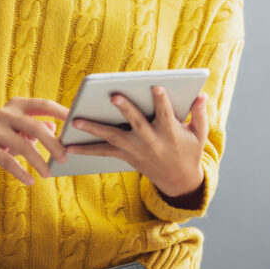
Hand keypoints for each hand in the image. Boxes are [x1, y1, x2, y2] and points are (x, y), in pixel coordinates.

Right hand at [0, 96, 69, 185]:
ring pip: (22, 145)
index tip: (77, 122)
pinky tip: (30, 180)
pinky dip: (21, 172)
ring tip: (49, 174)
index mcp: (18, 105)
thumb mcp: (22, 129)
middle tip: (65, 158)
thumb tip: (56, 129)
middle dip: (52, 144)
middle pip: (34, 126)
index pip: (44, 105)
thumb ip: (39, 127)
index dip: (61, 113)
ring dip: (38, 161)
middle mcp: (5, 113)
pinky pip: (7, 161)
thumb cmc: (6, 136)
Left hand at [65, 87, 208, 197]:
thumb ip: (200, 114)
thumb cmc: (189, 151)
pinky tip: (68, 146)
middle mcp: (151, 142)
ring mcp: (136, 149)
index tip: (156, 87)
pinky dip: (85, 150)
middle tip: (114, 96)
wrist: (178, 181)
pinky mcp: (126, 156)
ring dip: (93, 128)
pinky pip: (103, 152)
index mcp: (170, 133)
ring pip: (112, 137)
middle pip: (136, 123)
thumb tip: (201, 95)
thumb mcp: (199, 135)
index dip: (161, 101)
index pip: (166, 115)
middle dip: (126, 109)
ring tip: (75, 120)